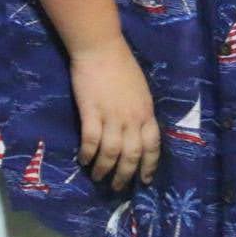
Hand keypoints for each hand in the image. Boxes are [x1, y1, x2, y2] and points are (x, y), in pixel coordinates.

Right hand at [70, 42, 159, 190]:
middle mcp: (132, 118)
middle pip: (132, 154)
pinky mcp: (91, 112)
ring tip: (97, 178)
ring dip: (104, 169)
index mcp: (147, 112)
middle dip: (125, 175)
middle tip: (118, 187)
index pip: (153, 146)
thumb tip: (136, 131)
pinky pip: (91, 140)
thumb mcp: (140, 90)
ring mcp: (112, 116)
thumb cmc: (121, 65)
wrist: (101, 48)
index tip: (145, 180)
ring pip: (111, 153)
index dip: (149, 165)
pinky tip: (83, 160)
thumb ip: (140, 111)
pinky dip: (87, 154)